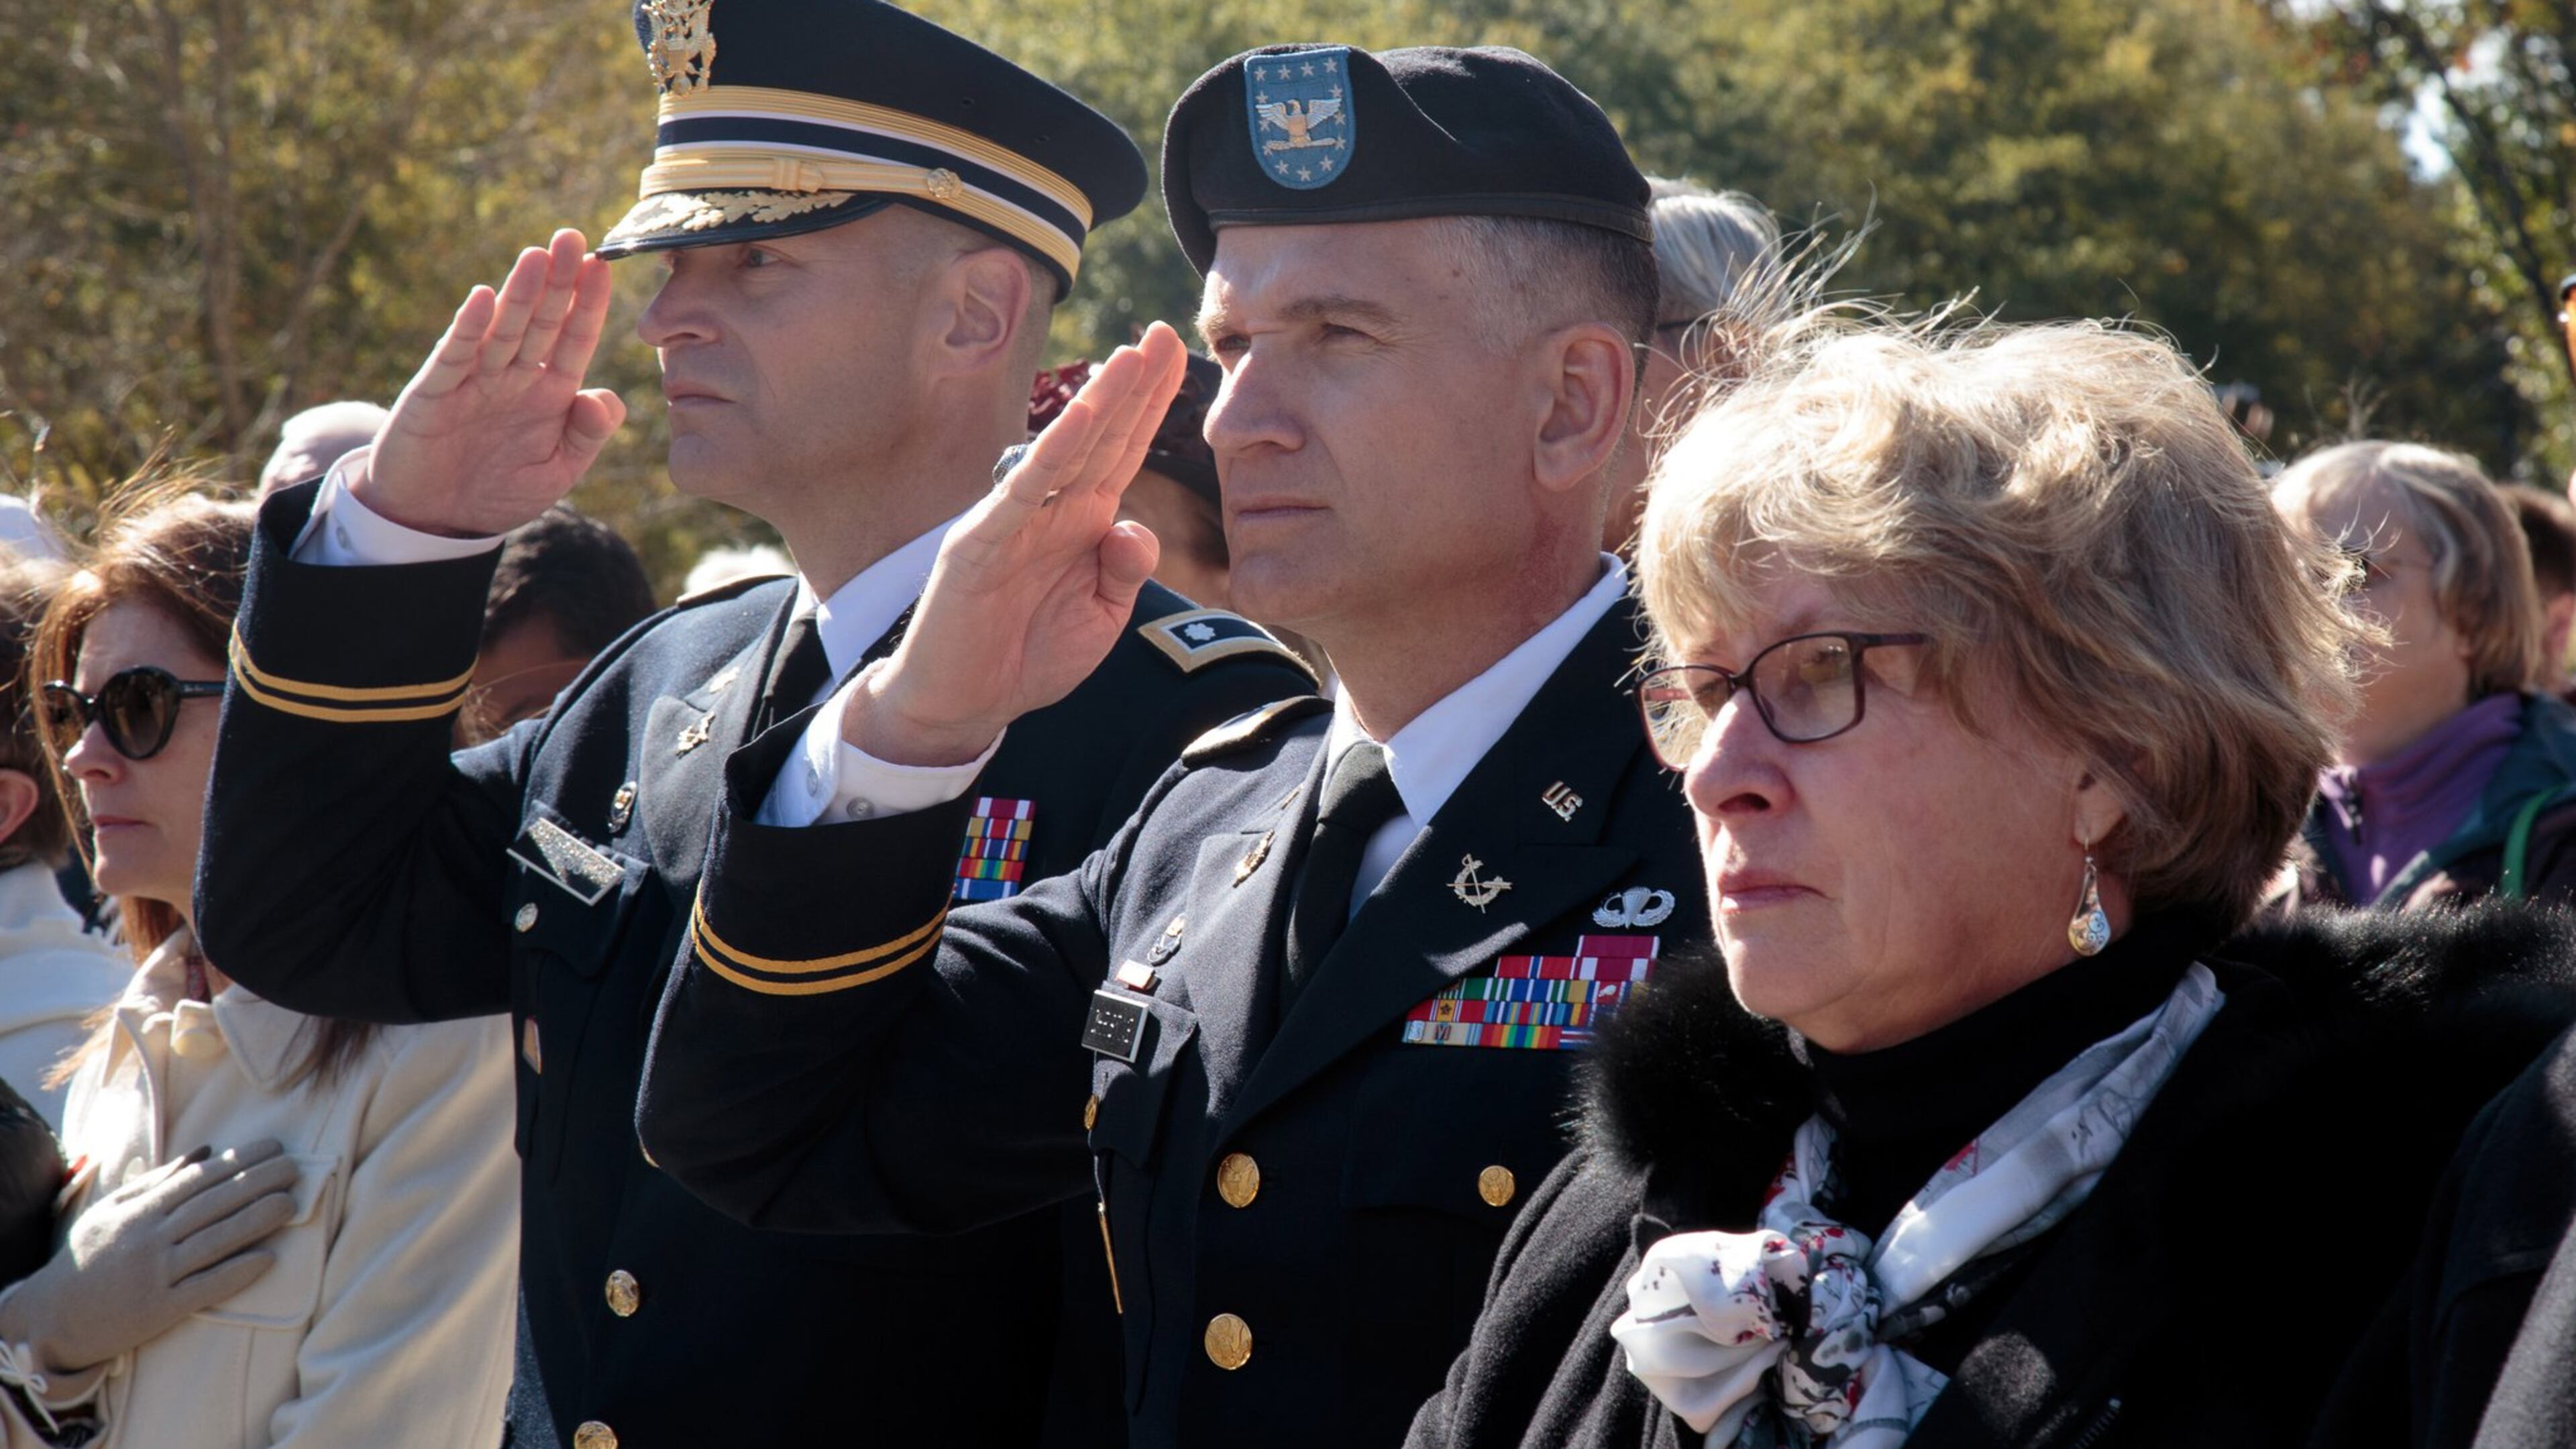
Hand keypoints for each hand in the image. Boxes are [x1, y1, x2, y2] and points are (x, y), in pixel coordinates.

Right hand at [0, 1141, 298, 1372]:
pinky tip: (267, 1259)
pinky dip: (236, 1273)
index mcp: (141, 1212)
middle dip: (258, 1183)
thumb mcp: (113, 1210)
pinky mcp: (160, 1309)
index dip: (240, 1162)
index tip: (275, 1147)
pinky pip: (204, 1288)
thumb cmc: (89, 1256)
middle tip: (297, 1167)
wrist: (52, 1316)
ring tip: (292, 1203)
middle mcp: (150, 1239)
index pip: (199, 1181)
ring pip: (214, 1242)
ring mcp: (156, 1274)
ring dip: (256, 1222)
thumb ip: (159, 1181)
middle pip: (213, 1206)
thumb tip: (206, 1151)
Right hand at [350, 229, 627, 537]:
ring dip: (520, 293)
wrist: (435, 519)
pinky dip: (470, 327)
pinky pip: (456, 355)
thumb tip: (608, 398)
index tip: (605, 267)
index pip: (574, 339)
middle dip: (559, 281)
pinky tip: (485, 298)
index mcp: (549, 392)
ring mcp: (475, 379)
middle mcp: (514, 376)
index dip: (589, 304)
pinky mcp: (435, 391)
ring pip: (503, 328)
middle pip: (541, 320)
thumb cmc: (500, 492)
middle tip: (574, 237)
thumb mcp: (555, 472)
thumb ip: (586, 436)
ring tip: (538, 256)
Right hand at [849, 323, 1189, 764]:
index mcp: (1084, 522)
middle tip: (1166, 333)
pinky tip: (1078, 420)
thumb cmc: (1029, 656)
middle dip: (1135, 386)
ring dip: (1100, 405)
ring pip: (1065, 452)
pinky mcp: (979, 543)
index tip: (1179, 356)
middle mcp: (1051, 509)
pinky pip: (1021, 493)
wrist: (962, 703)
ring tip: (1132, 358)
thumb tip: (1137, 525)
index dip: (1152, 405)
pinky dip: (1050, 455)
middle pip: (1103, 437)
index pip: (1125, 451)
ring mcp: (1013, 521)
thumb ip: (1126, 570)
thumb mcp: (1101, 618)